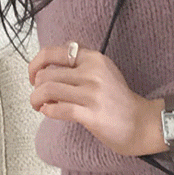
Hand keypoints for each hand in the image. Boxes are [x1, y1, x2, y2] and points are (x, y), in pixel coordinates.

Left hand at [28, 42, 153, 156]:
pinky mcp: (91, 114)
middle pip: (46, 74)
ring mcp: (92, 94)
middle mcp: (93, 73)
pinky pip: (58, 110)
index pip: (54, 52)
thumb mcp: (104, 70)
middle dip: (36, 87)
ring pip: (48, 90)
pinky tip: (49, 112)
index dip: (36, 63)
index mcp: (94, 58)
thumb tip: (49, 64)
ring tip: (39, 105)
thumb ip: (81, 63)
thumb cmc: (119, 99)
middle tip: (38, 95)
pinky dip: (48, 111)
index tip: (34, 74)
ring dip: (36, 99)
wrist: (140, 122)